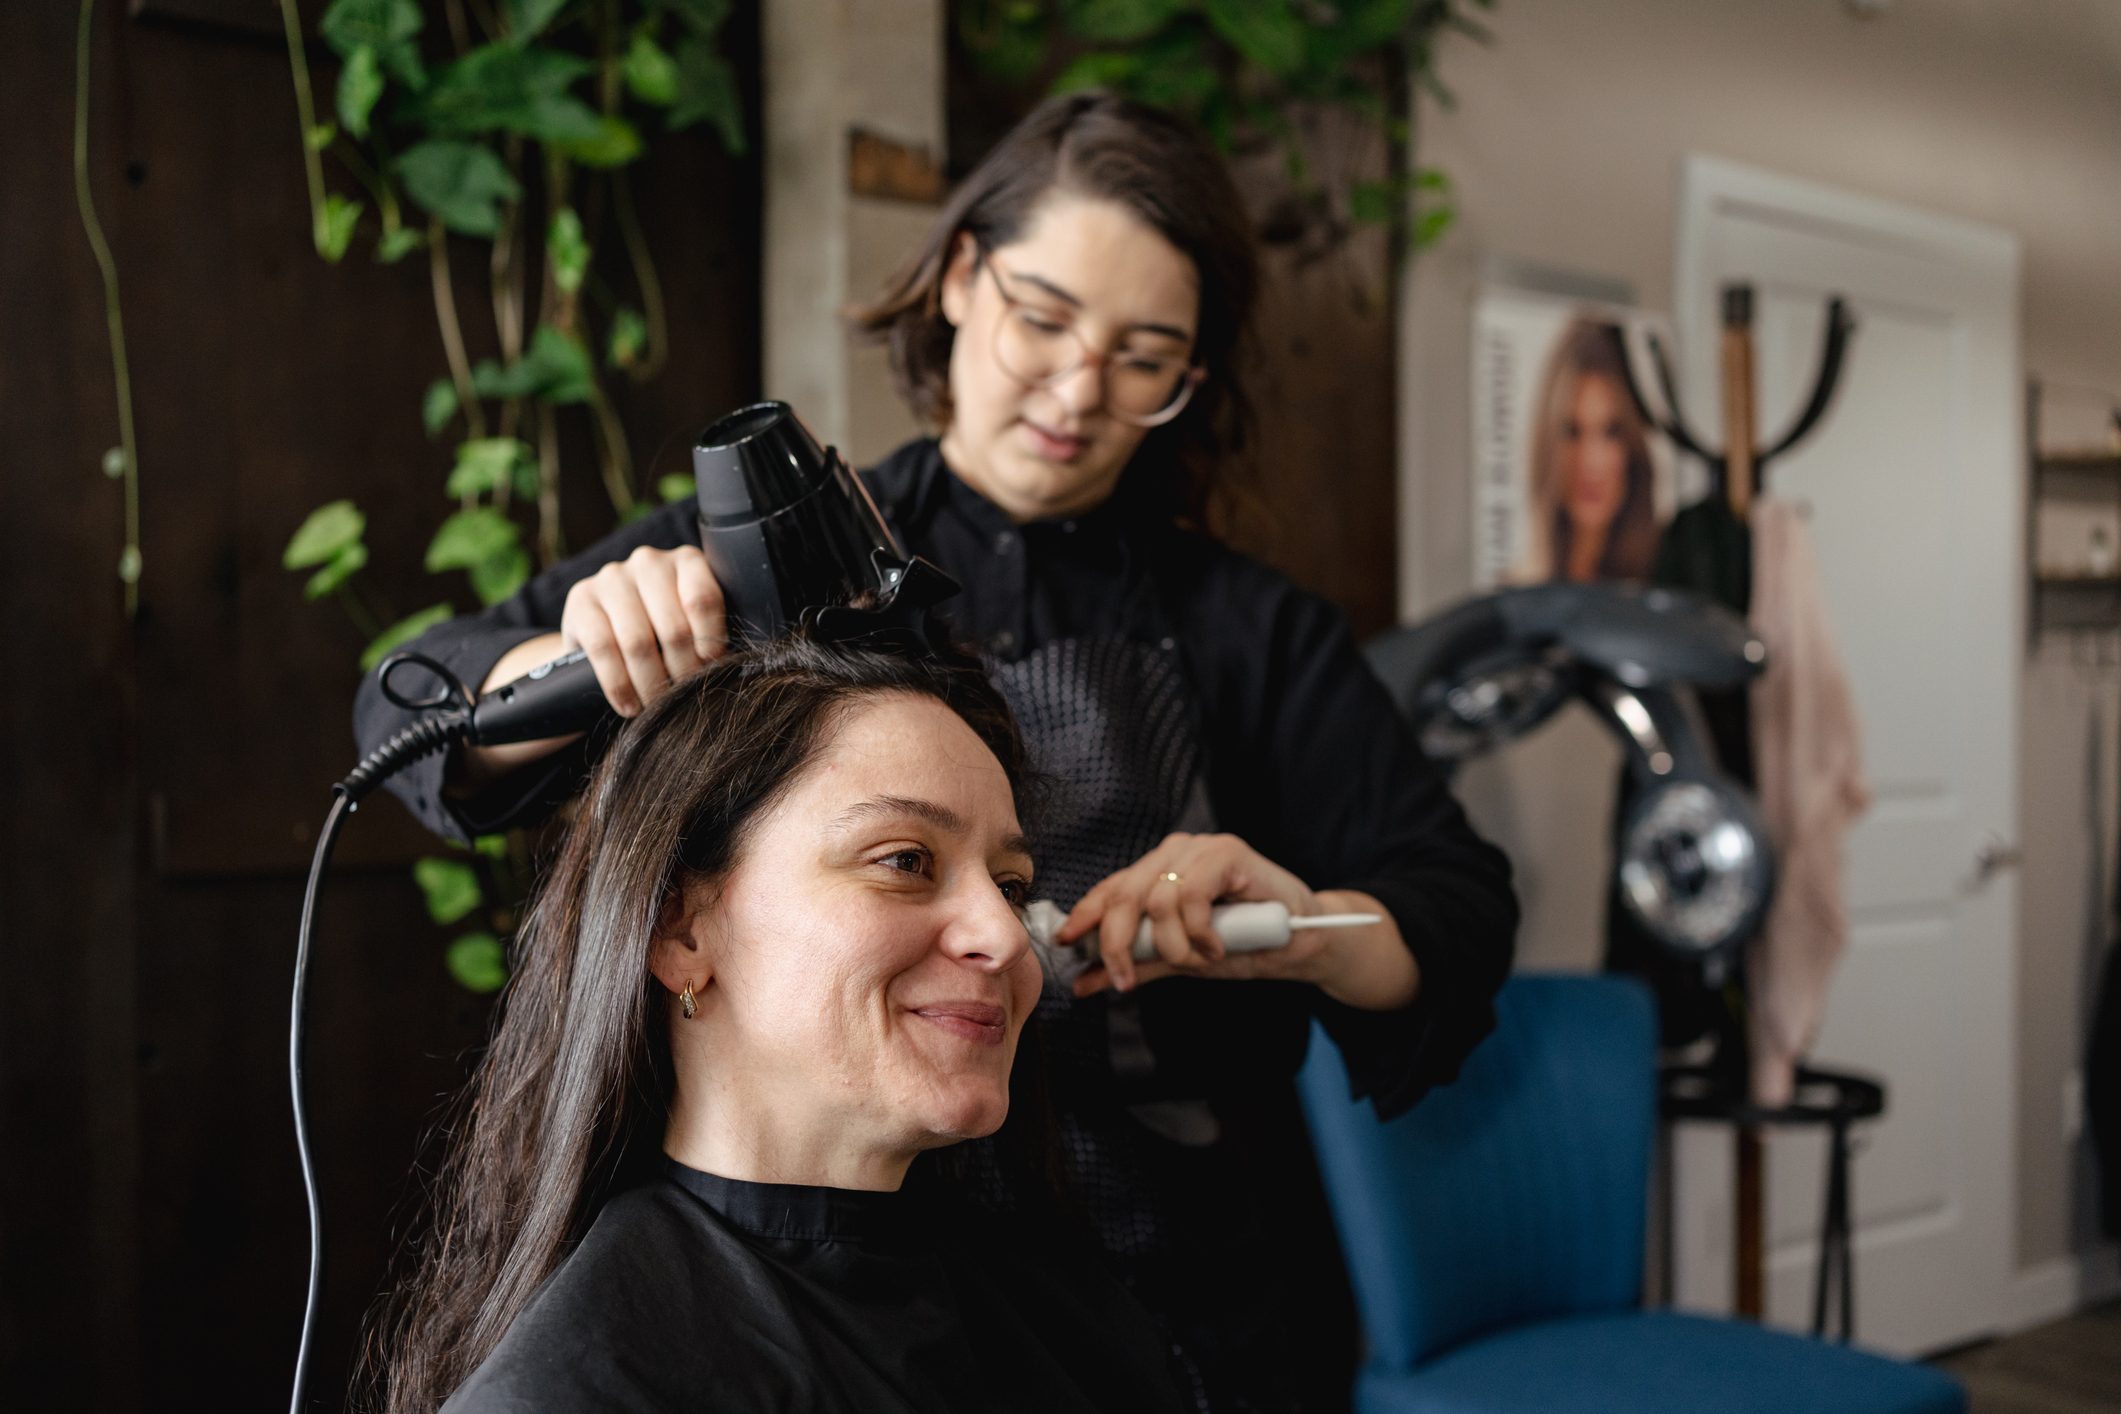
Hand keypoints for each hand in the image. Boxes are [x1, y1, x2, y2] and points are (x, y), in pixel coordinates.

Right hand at [560, 544, 726, 716]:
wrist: (607, 627)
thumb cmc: (664, 628)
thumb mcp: (692, 621)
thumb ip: (712, 632)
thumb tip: (735, 670)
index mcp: (687, 560)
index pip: (703, 600)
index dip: (710, 642)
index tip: (712, 670)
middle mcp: (648, 561)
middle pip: (672, 627)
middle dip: (682, 672)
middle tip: (685, 699)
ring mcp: (611, 577)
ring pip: (637, 642)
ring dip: (650, 683)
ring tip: (657, 707)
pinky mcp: (580, 599)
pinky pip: (603, 649)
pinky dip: (619, 685)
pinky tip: (629, 705)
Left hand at [1057, 833, 1327, 997]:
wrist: (1302, 943)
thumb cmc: (1244, 945)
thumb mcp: (1181, 960)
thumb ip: (1136, 965)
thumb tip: (1083, 982)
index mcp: (1159, 870)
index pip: (1110, 888)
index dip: (1084, 915)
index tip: (1065, 945)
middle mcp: (1175, 853)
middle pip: (1124, 894)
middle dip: (1116, 943)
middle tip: (1124, 979)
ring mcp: (1201, 849)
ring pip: (1156, 899)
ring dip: (1172, 945)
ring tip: (1197, 960)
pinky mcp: (1229, 854)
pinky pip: (1191, 895)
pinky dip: (1198, 931)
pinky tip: (1216, 947)